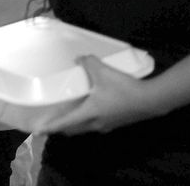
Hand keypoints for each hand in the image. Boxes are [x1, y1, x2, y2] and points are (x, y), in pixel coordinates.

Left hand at [39, 55, 159, 135]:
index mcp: (89, 114)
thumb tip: (80, 58)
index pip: (65, 123)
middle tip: (53, 122)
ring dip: (76, 124)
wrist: (151, 100)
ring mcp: (108, 125)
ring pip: (86, 128)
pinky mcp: (117, 122)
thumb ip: (88, 62)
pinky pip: (97, 124)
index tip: (38, 131)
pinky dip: (89, 120)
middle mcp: (96, 123)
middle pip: (74, 129)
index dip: (51, 127)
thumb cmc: (123, 88)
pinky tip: (92, 109)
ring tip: (70, 115)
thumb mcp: (103, 71)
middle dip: (62, 127)